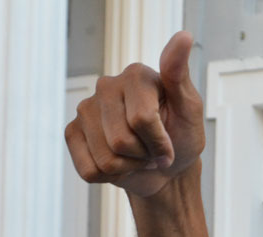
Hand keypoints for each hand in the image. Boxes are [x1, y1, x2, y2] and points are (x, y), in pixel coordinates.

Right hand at [64, 31, 205, 197]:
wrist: (165, 168)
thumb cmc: (181, 137)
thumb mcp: (190, 110)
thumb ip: (180, 76)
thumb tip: (184, 35)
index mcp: (136, 74)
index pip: (142, 120)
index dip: (161, 144)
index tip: (171, 145)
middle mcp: (106, 85)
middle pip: (121, 141)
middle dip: (144, 155)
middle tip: (152, 149)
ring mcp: (85, 108)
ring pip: (106, 159)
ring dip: (129, 167)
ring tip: (138, 155)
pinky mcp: (72, 132)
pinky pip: (89, 170)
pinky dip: (110, 176)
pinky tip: (119, 162)